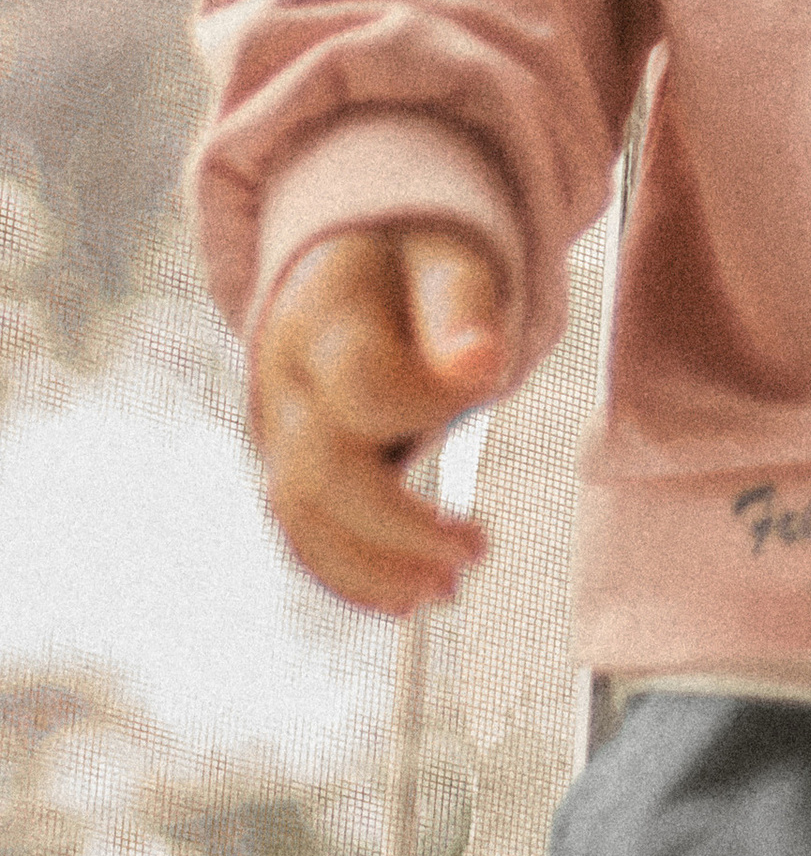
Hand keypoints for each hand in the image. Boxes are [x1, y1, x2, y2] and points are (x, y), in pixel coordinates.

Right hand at [251, 223, 506, 614]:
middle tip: (477, 550)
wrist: (354, 262)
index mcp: (322, 311)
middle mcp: (283, 379)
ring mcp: (276, 429)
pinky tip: (409, 595)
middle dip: (397, 527)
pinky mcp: (288, 467)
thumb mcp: (446, 260)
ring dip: (374, 568)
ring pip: (300, 520)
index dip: (425, 402)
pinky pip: (301, 535)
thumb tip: (481, 365)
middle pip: (317, 473)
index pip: (360, 380)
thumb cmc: (415, 263)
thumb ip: (460, 308)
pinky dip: (351, 575)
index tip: (488, 387)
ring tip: (450, 589)